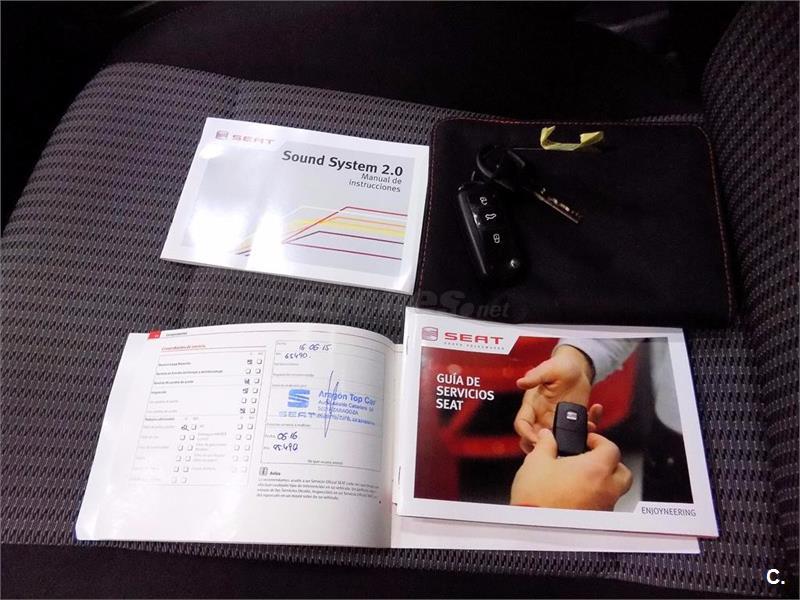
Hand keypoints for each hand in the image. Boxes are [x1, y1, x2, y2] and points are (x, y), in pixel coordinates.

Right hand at [510, 429, 632, 510]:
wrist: (534, 527)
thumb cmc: (538, 497)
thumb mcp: (537, 461)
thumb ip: (546, 444)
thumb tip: (548, 437)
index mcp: (595, 468)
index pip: (611, 448)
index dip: (600, 441)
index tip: (588, 441)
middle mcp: (606, 488)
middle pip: (623, 472)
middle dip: (611, 463)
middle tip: (593, 459)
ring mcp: (603, 507)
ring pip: (615, 491)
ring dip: (604, 482)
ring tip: (583, 479)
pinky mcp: (596, 522)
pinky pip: (604, 506)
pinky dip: (596, 499)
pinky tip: (578, 497)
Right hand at [514, 345, 601, 452]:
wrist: (577, 367)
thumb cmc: (559, 366)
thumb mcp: (547, 369)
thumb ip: (535, 377)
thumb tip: (520, 382)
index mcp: (532, 405)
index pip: (522, 424)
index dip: (526, 434)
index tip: (538, 440)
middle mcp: (542, 417)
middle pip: (536, 439)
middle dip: (545, 448)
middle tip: (559, 449)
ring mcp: (558, 421)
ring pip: (558, 442)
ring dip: (571, 442)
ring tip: (586, 429)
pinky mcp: (574, 422)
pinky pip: (579, 432)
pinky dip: (589, 428)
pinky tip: (594, 415)